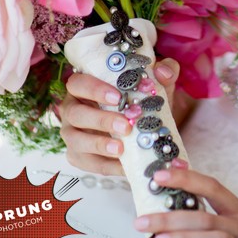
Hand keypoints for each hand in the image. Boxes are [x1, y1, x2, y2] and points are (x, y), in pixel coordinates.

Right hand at [59, 59, 178, 175]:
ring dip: (98, 145)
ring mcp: (72, 134)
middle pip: (75, 114)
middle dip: (100, 120)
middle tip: (125, 126)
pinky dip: (105, 166)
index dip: (94, 90)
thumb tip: (164, 72)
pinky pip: (87, 163)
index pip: (78, 83)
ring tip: (121, 149)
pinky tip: (123, 166)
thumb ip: (165, 72)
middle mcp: (72, 108)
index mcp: (84, 86)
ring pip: (75, 140)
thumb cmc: (142, 98)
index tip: (118, 98)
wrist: (145, 125)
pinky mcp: (78, 156)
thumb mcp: (156, 84)